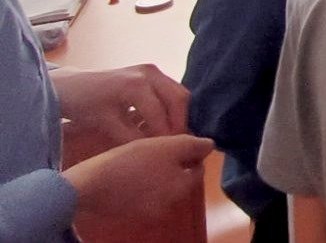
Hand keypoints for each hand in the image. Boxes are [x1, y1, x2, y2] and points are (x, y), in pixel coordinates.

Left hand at [51, 64, 189, 145]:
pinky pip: (171, 89)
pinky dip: (172, 106)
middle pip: (178, 98)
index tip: (168, 152)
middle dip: (180, 122)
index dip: (166, 135)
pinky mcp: (151, 71)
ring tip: (172, 134)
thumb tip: (155, 150)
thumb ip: (131, 138)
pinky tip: (166, 122)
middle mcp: (148, 73)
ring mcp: (151, 69)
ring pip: (178, 92)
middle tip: (176, 143)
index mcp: (135, 85)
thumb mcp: (106, 125)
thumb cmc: (85, 106)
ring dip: (179, 114)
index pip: (159, 114)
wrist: (71, 86)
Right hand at [65, 134, 213, 224]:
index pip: (198, 168)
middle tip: (156, 147)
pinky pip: (143, 193)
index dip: (190, 152)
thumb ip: (192, 145)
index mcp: (182, 188)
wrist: (88, 187)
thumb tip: (210, 145)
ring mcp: (149, 211)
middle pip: (180, 178)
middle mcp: (170, 204)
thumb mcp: (166, 146)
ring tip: (141, 156)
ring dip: (157, 172)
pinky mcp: (129, 212)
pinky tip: (128, 170)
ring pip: (161, 185)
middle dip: (173, 163)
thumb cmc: (131, 162)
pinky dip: (140, 182)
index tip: (175, 141)